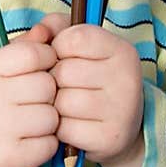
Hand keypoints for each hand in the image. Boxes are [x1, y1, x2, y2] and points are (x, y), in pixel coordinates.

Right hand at [0, 26, 59, 166]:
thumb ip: (23, 48)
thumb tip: (52, 26)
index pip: (33, 53)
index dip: (47, 61)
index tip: (41, 71)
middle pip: (47, 85)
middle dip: (48, 95)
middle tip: (32, 103)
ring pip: (52, 116)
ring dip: (49, 122)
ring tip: (30, 124)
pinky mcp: (9, 158)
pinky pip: (50, 144)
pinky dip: (45, 145)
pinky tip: (29, 142)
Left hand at [50, 20, 144, 166]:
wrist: (116, 129)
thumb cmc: (88, 79)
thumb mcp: (77, 47)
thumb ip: (54, 28)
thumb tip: (38, 31)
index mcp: (122, 50)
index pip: (73, 39)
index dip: (57, 48)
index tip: (64, 57)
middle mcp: (127, 79)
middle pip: (63, 72)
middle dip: (53, 79)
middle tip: (65, 86)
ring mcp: (121, 111)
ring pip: (61, 101)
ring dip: (54, 105)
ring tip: (67, 105)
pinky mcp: (109, 138)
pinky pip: (63, 129)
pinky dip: (59, 128)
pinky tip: (70, 124)